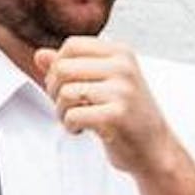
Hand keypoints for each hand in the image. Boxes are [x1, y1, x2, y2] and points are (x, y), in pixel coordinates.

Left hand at [33, 37, 174, 174]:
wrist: (154, 148)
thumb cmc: (126, 116)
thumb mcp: (100, 84)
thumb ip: (70, 67)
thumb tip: (39, 55)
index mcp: (120, 53)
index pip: (71, 45)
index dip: (57, 66)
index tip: (65, 86)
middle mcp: (123, 67)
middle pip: (62, 68)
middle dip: (54, 91)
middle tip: (66, 106)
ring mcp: (122, 90)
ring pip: (65, 92)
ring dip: (61, 111)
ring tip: (75, 120)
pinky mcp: (117, 115)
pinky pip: (73, 115)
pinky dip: (70, 126)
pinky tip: (82, 129)